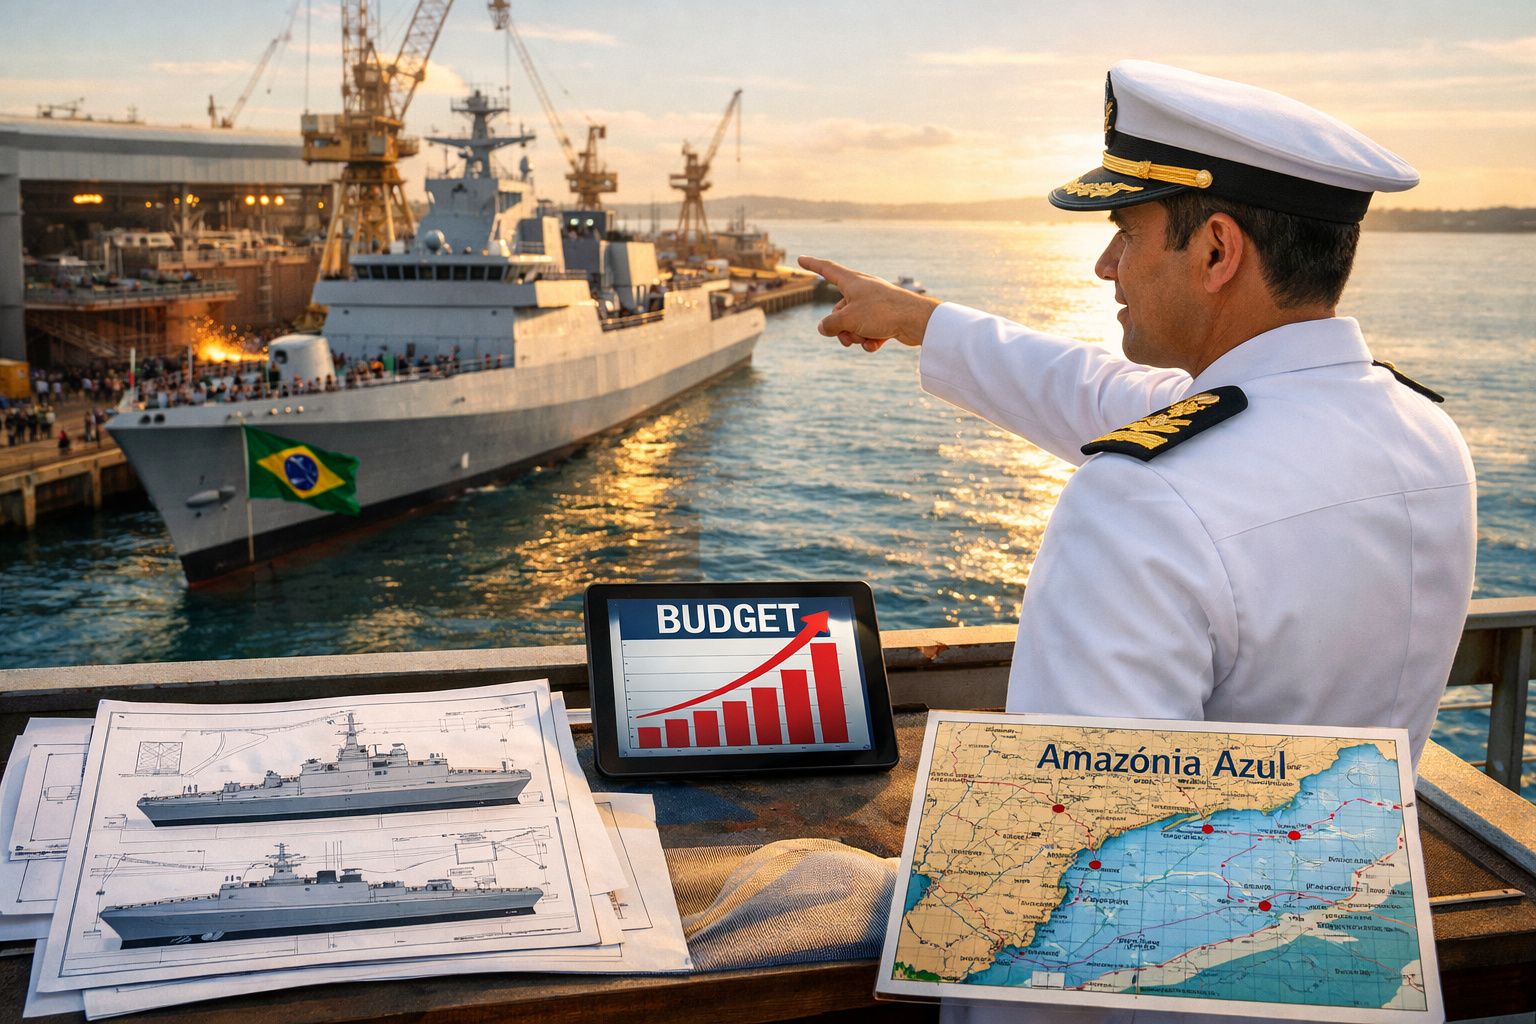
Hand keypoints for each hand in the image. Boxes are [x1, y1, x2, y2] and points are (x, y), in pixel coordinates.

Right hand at [798, 255, 940, 350]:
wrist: (916, 321)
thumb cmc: (881, 313)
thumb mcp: (848, 319)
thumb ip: (830, 324)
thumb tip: (823, 328)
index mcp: (852, 281)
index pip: (827, 269)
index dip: (812, 265)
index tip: (800, 259)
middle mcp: (862, 290)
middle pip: (838, 310)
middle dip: (839, 328)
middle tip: (847, 337)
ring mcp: (874, 304)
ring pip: (853, 324)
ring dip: (854, 336)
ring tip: (864, 339)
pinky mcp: (885, 319)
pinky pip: (868, 332)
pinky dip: (869, 340)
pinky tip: (876, 344)